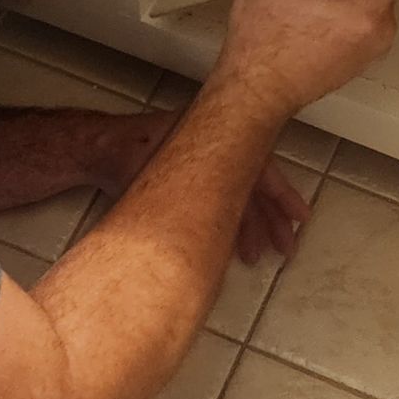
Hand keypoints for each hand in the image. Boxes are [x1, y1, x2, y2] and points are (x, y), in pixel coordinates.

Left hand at [91, 110, 313, 263]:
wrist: (98, 149)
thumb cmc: (130, 151)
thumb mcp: (167, 167)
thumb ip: (198, 188)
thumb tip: (221, 221)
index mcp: (217, 142)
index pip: (260, 169)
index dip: (282, 195)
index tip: (300, 218)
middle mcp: (214, 154)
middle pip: (252, 188)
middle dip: (271, 220)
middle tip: (285, 248)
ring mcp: (202, 169)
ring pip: (236, 199)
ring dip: (251, 227)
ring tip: (258, 256)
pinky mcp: (188, 185)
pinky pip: (219, 204)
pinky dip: (230, 225)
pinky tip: (235, 248)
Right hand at [211, 0, 398, 117]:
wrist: (253, 93)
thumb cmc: (262, 40)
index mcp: (369, 13)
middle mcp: (380, 34)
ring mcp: (370, 51)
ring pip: (366, 1)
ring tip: (301, 3)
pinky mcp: (356, 61)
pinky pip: (356, 23)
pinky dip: (336, 13)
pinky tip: (303, 21)